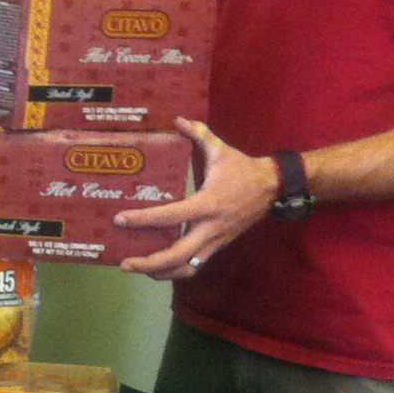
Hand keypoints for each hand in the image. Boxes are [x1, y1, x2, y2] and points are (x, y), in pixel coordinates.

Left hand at [116, 117, 279, 279]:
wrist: (272, 188)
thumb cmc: (242, 170)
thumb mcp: (221, 150)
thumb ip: (199, 134)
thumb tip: (178, 120)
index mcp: (208, 204)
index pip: (170, 216)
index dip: (143, 219)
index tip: (120, 219)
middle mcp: (210, 227)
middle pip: (177, 256)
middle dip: (149, 263)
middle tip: (124, 262)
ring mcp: (216, 241)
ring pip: (187, 268)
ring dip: (161, 272)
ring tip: (138, 269)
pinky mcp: (219, 247)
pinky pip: (195, 265)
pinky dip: (176, 270)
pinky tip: (159, 268)